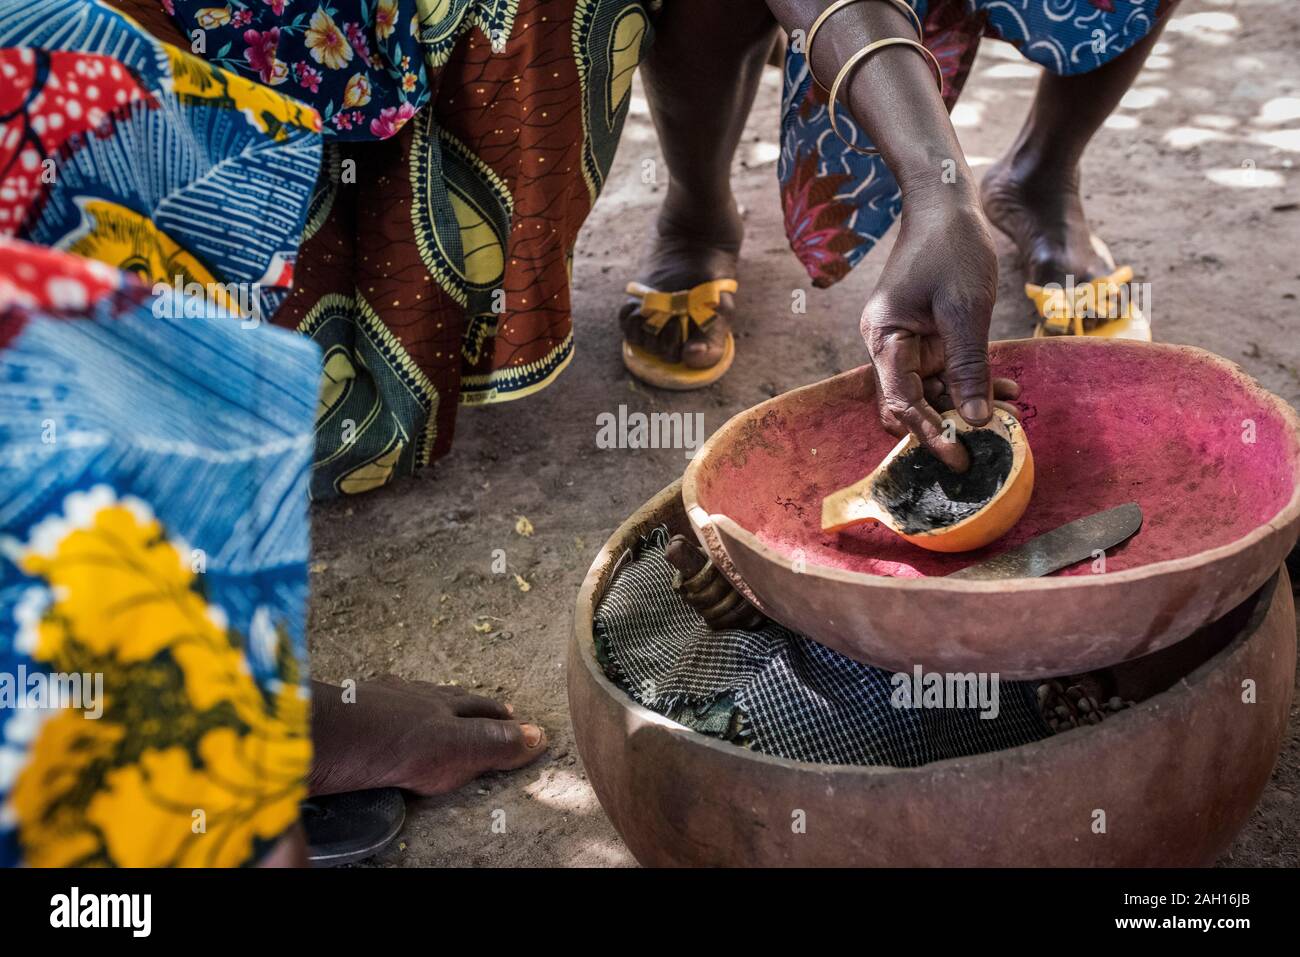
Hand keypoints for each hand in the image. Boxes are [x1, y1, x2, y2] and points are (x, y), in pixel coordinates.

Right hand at [861, 187, 1015, 471]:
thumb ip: (969, 368)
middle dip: (947, 425)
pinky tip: (1006, 388)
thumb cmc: (950, 248)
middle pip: (911, 404)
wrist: (946, 204)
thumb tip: (978, 420)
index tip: (959, 459)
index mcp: (885, 340)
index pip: (901, 403)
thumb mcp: (965, 310)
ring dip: (967, 404)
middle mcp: (889, 347)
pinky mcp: (927, 337)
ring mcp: (907, 343)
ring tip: (1009, 410)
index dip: (929, 434)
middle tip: (986, 445)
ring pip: (932, 392)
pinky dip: (972, 383)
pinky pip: (946, 372)